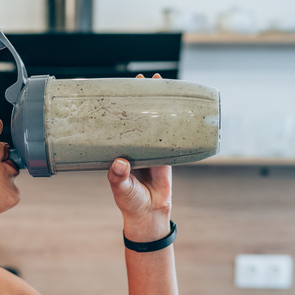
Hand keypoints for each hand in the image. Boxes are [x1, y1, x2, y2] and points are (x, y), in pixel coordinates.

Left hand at [107, 72, 170, 240]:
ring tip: (161, 85)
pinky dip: (174, 123)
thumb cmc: (130, 203)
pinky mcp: (166, 156)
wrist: (150, 215)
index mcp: (118, 151)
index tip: (119, 89)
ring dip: (157, 106)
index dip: (118, 107)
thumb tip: (119, 162)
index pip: (116, 124)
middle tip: (143, 79)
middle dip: (140, 99)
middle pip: (136, 118)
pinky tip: (178, 109)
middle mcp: (133, 147)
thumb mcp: (121, 189)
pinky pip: (170, 136)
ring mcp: (150, 150)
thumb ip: (118, 177)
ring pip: (154, 124)